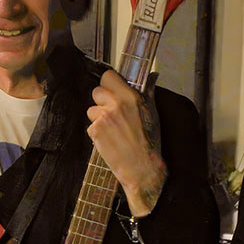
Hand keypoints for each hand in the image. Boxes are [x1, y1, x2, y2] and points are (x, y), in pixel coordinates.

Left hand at [87, 71, 165, 216]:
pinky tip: (110, 139)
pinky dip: (97, 132)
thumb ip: (148, 92)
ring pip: (91, 110)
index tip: (113, 91)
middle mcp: (115, 105)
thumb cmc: (149, 141)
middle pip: (96, 91)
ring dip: (98, 118)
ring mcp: (103, 118)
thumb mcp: (152, 113)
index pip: (108, 76)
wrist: (142, 167)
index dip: (109, 84)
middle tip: (112, 113)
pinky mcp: (95, 131)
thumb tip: (152, 77)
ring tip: (113, 129)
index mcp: (130, 97)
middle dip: (102, 101)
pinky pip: (91, 126)